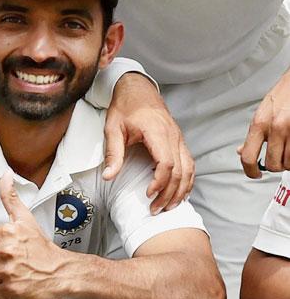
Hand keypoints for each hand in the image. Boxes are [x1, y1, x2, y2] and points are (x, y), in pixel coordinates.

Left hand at [0, 171, 62, 298]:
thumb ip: (10, 196)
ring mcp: (8, 272)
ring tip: (11, 272)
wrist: (62, 272)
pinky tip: (15, 283)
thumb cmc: (42, 247)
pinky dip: (3, 290)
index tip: (2, 247)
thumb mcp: (25, 218)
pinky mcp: (10, 290)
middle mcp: (6, 251)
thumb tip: (6, 174)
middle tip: (7, 261)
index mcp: (7, 231)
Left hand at [103, 72, 193, 214]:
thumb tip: (108, 176)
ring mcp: (179, 138)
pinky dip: (187, 180)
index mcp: (157, 131)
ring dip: (181, 190)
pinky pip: (190, 164)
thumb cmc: (125, 107)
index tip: (148, 194)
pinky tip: (180, 192)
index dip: (159, 182)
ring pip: (189, 169)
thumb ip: (113, 153)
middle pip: (180, 171)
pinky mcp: (179, 140)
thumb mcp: (113, 128)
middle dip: (169, 193)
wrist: (137, 88)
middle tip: (156, 209)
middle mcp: (173, 135)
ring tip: (169, 207)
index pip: (166, 163)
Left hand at [238, 71, 289, 177]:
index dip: (250, 171)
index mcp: (259, 124)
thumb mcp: (261, 114)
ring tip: (287, 149)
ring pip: (289, 163)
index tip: (254, 175)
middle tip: (277, 158)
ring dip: (288, 161)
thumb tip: (240, 151)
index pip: (248, 156)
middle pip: (273, 165)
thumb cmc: (282, 97)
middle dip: (275, 165)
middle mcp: (275, 128)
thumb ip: (253, 135)